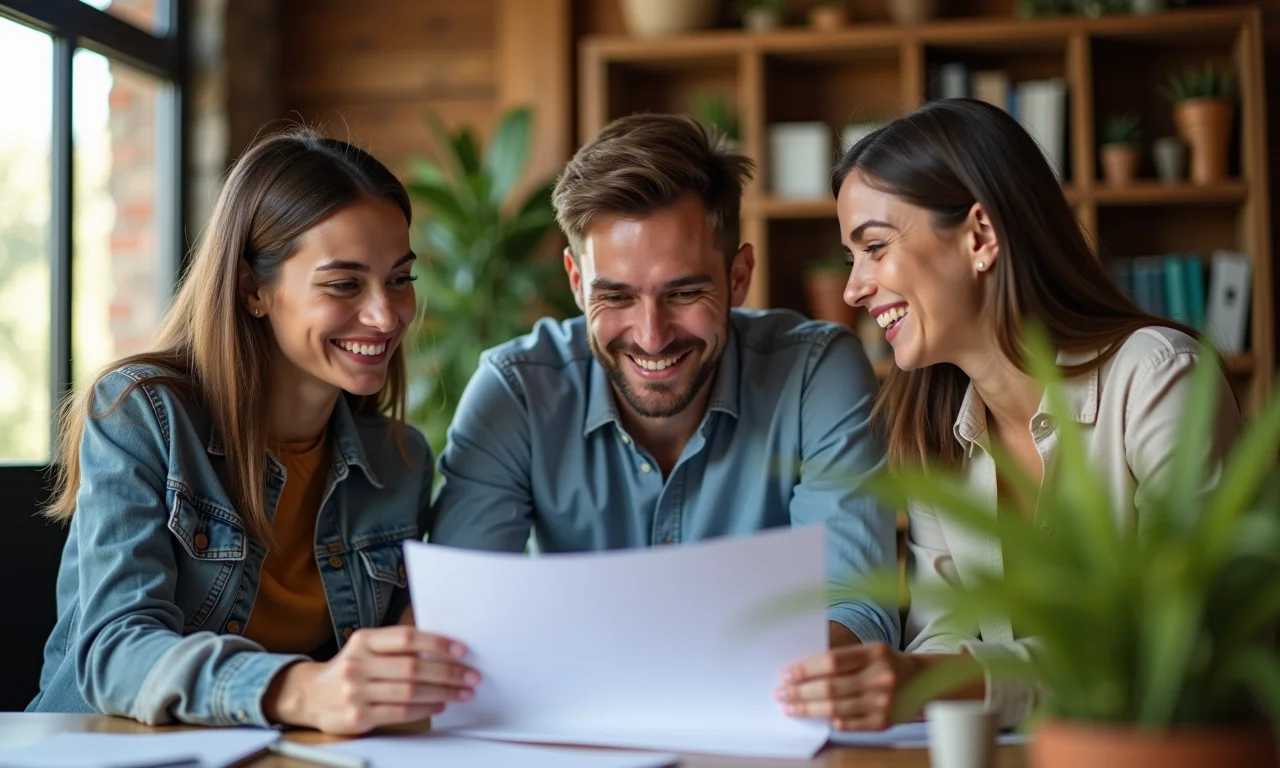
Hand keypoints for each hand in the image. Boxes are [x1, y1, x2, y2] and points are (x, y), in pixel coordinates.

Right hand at [264, 625, 478, 734]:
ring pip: (410, 692)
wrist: (310, 696)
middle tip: (471, 676)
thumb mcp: (367, 648)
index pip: (406, 638)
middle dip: (448, 672)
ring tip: (463, 692)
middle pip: (413, 667)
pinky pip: (400, 713)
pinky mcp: (357, 717)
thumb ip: (397, 647)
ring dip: (443, 692)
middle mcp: (357, 664)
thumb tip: (445, 649)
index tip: (461, 650)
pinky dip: (425, 709)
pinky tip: (440, 705)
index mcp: (364, 640)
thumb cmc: (352, 668)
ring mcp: (355, 692)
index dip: (437, 643)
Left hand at [776, 643, 919, 730]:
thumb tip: (803, 672)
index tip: (786, 674)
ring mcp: (883, 702)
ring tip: (791, 706)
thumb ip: (842, 659)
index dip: (805, 669)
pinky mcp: (884, 722)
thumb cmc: (887, 663)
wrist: (923, 681)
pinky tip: (817, 716)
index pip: (831, 661)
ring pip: (835, 708)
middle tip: (782, 693)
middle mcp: (881, 678)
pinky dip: (830, 720)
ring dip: (808, 708)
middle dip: (800, 691)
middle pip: (830, 687)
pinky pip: (849, 724)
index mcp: (875, 653)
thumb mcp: (869, 651)